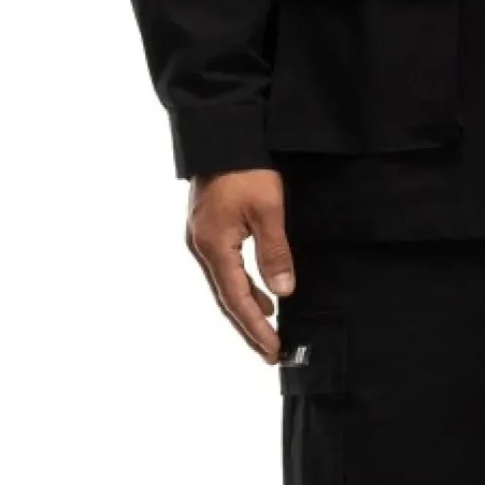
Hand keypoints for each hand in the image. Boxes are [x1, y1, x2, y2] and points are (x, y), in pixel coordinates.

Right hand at [184, 168, 295, 359]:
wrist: (221, 134)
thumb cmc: (245, 169)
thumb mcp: (267, 210)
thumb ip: (274, 253)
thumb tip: (282, 292)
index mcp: (213, 246)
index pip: (236, 300)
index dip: (256, 327)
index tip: (274, 349)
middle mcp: (201, 246)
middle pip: (226, 297)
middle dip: (250, 325)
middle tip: (270, 350)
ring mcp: (202, 236)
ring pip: (225, 283)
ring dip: (246, 305)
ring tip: (269, 325)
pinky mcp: (208, 226)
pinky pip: (225, 266)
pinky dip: (242, 284)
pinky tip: (259, 289)